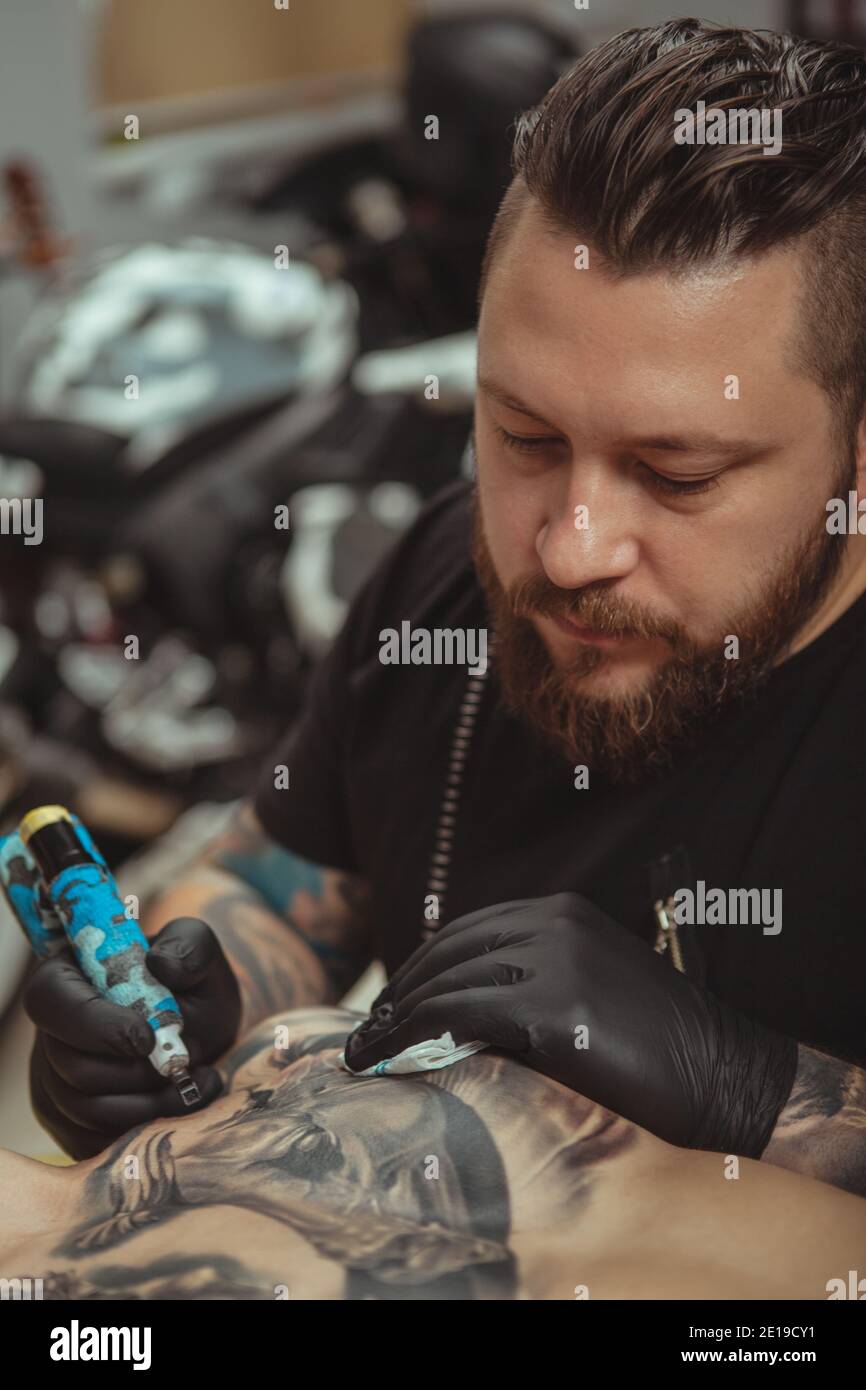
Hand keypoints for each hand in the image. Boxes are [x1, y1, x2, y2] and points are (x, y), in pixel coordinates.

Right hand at [25, 917, 240, 1158]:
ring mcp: (55, 1082)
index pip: (52, 1001)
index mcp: (68, 978)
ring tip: (197, 1078)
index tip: (146, 1039)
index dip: (96, 1025)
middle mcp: (51, 1034)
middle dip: (137, 1072)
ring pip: (88, 1110)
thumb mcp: (199, 952)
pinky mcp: (72, 1124)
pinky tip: (183, 1102)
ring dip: (151, 1102)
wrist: (200, 1031)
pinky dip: (147, 1127)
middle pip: (73, 1067)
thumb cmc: (191, 986)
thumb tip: (163, 964)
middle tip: (184, 1061)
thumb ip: (187, 946)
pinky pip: (99, 1142)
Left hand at [344, 893, 797, 1155]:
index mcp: (563, 911)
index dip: (420, 964)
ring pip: (445, 983)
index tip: (390, 1001)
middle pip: (448, 950)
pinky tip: (385, 1060)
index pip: (468, 929)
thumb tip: (451, 1013)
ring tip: (365, 1051)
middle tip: (367, 1030)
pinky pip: (456, 1015)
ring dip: (393, 1018)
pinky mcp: (552, 1007)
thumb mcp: (590, 988)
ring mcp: (554, 961)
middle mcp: (554, 924)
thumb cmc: (660, 1045)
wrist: (724, 1075)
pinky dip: (409, 1036)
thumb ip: (531, 981)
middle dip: (398, 990)